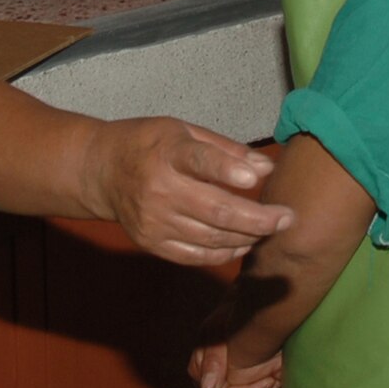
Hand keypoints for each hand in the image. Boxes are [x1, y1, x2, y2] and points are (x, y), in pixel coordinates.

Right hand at [81, 119, 291, 265]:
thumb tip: (265, 168)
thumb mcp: (183, 131)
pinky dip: (224, 253)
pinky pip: (195, 256)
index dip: (227, 171)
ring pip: (211, 238)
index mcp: (166, 153)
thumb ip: (225, 150)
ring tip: (269, 230)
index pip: (200, 162)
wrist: (101, 170)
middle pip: (216, 210)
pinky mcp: (151, 242)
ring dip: (247, 237)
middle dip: (258, 218)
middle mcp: (158, 189)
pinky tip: (242, 243)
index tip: (255, 179)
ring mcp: (153, 221)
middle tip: (287, 218)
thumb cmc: (148, 144)